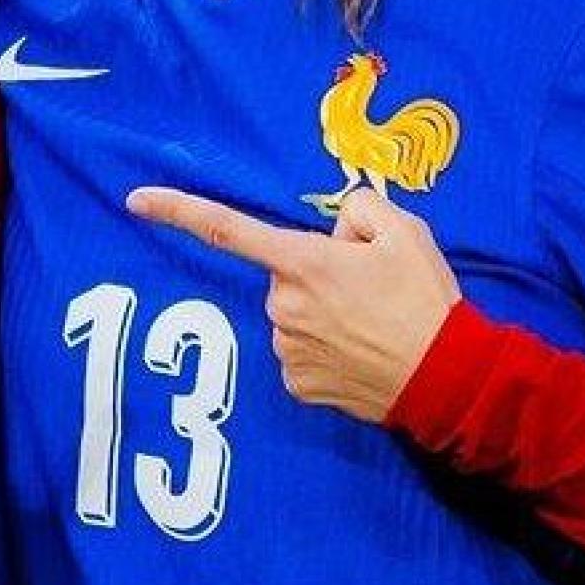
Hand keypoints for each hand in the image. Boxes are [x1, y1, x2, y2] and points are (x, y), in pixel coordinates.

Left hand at [126, 186, 459, 422]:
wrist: (450, 380)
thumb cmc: (425, 300)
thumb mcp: (403, 230)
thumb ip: (358, 209)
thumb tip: (332, 230)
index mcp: (301, 261)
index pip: (226, 230)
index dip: (178, 210)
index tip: (134, 199)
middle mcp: (282, 305)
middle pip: (285, 275)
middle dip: (316, 274)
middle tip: (369, 291)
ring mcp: (286, 349)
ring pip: (292, 315)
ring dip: (322, 314)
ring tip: (372, 325)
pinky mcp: (296, 384)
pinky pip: (300, 353)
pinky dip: (324, 350)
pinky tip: (360, 355)